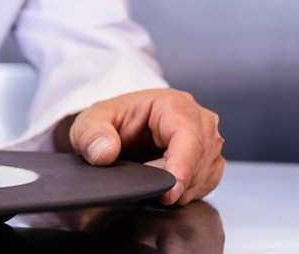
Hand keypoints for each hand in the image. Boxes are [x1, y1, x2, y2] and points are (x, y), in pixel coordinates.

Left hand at [60, 88, 224, 204]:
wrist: (120, 129)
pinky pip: (205, 186)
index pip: (189, 138)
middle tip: (139, 179)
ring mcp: (208, 142)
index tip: (168, 193)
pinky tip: (162, 185)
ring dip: (176, 189)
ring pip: (203, 178)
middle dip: (170, 181)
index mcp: (175, 104)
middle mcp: (199, 120)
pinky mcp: (209, 162)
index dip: (181, 168)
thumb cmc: (111, 121)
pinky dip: (184, 193)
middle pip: (198, 162)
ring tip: (147, 177)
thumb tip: (105, 152)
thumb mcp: (89, 123)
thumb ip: (91, 135)